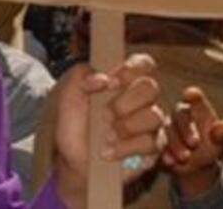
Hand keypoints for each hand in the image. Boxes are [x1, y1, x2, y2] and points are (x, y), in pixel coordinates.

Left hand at [53, 54, 166, 208]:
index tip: (111, 83)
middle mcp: (139, 100)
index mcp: (123, 81)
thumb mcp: (68, 95)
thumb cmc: (73, 125)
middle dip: (125, 102)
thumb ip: (81, 75)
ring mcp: (148, 124)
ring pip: (154, 115)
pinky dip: (127, 147)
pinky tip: (108, 152)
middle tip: (104, 115)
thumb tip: (104, 78)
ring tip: (105, 136)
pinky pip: (152, 142)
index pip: (143, 64)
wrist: (71, 160)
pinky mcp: (152, 148)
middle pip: (150, 88)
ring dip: (126, 126)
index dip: (130, 70)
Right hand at [161, 87, 222, 198]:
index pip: (195, 98)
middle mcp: (180, 114)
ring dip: (175, 143)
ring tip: (185, 158)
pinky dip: (164, 152)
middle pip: (179, 114)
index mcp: (198, 108)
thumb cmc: (211, 149)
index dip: (193, 95)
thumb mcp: (219, 144)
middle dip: (186, 128)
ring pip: (168, 129)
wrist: (197, 167)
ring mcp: (167, 126)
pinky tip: (170, 161)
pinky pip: (158, 143)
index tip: (191, 94)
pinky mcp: (158, 141)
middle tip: (195, 144)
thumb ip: (221, 135)